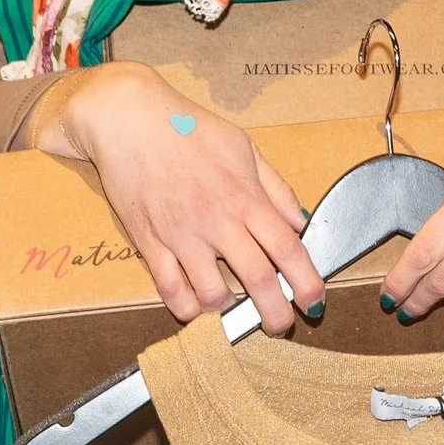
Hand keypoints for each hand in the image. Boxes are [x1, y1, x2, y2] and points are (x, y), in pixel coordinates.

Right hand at [34, 61, 322, 334]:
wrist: (129, 120)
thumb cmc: (189, 129)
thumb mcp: (244, 147)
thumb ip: (275, 187)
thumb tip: (300, 222)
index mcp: (245, 196)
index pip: (287, 248)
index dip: (306, 281)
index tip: (314, 301)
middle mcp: (217, 221)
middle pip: (257, 280)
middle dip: (275, 313)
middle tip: (279, 325)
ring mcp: (181, 235)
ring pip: (211, 294)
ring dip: (227, 312)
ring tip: (231, 310)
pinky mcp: (149, 242)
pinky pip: (169, 289)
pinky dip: (184, 308)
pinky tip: (194, 308)